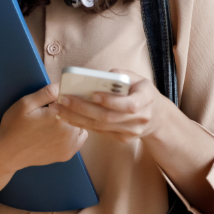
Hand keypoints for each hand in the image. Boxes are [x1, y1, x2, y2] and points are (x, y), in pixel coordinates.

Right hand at [0, 83, 88, 172]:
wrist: (7, 154)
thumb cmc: (14, 126)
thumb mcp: (26, 104)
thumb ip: (47, 92)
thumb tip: (63, 84)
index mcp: (59, 116)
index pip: (75, 99)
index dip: (69, 95)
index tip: (62, 95)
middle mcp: (68, 132)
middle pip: (79, 112)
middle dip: (71, 107)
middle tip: (54, 109)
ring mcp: (69, 145)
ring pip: (81, 124)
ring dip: (73, 119)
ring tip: (57, 120)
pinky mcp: (67, 154)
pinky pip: (80, 138)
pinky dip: (74, 133)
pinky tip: (61, 131)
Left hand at [53, 69, 167, 142]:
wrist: (155, 117)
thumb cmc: (142, 92)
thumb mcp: (138, 79)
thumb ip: (122, 75)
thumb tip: (103, 75)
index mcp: (146, 100)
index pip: (128, 105)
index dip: (110, 101)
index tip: (92, 94)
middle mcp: (139, 120)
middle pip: (107, 117)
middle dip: (83, 108)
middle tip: (63, 99)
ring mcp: (130, 132)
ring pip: (100, 127)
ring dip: (76, 118)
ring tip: (58, 108)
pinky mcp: (121, 139)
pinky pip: (99, 131)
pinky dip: (81, 124)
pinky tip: (66, 116)